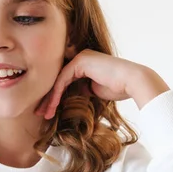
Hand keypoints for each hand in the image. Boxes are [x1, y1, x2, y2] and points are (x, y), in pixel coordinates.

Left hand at [35, 49, 169, 118]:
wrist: (133, 82)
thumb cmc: (118, 88)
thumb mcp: (93, 90)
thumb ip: (80, 90)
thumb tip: (67, 99)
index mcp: (83, 62)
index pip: (62, 81)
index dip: (53, 97)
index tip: (47, 112)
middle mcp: (80, 57)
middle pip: (57, 79)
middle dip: (47, 98)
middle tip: (39, 113)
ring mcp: (80, 57)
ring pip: (57, 80)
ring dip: (49, 99)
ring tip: (43, 114)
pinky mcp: (80, 61)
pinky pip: (62, 80)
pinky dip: (55, 94)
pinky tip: (52, 107)